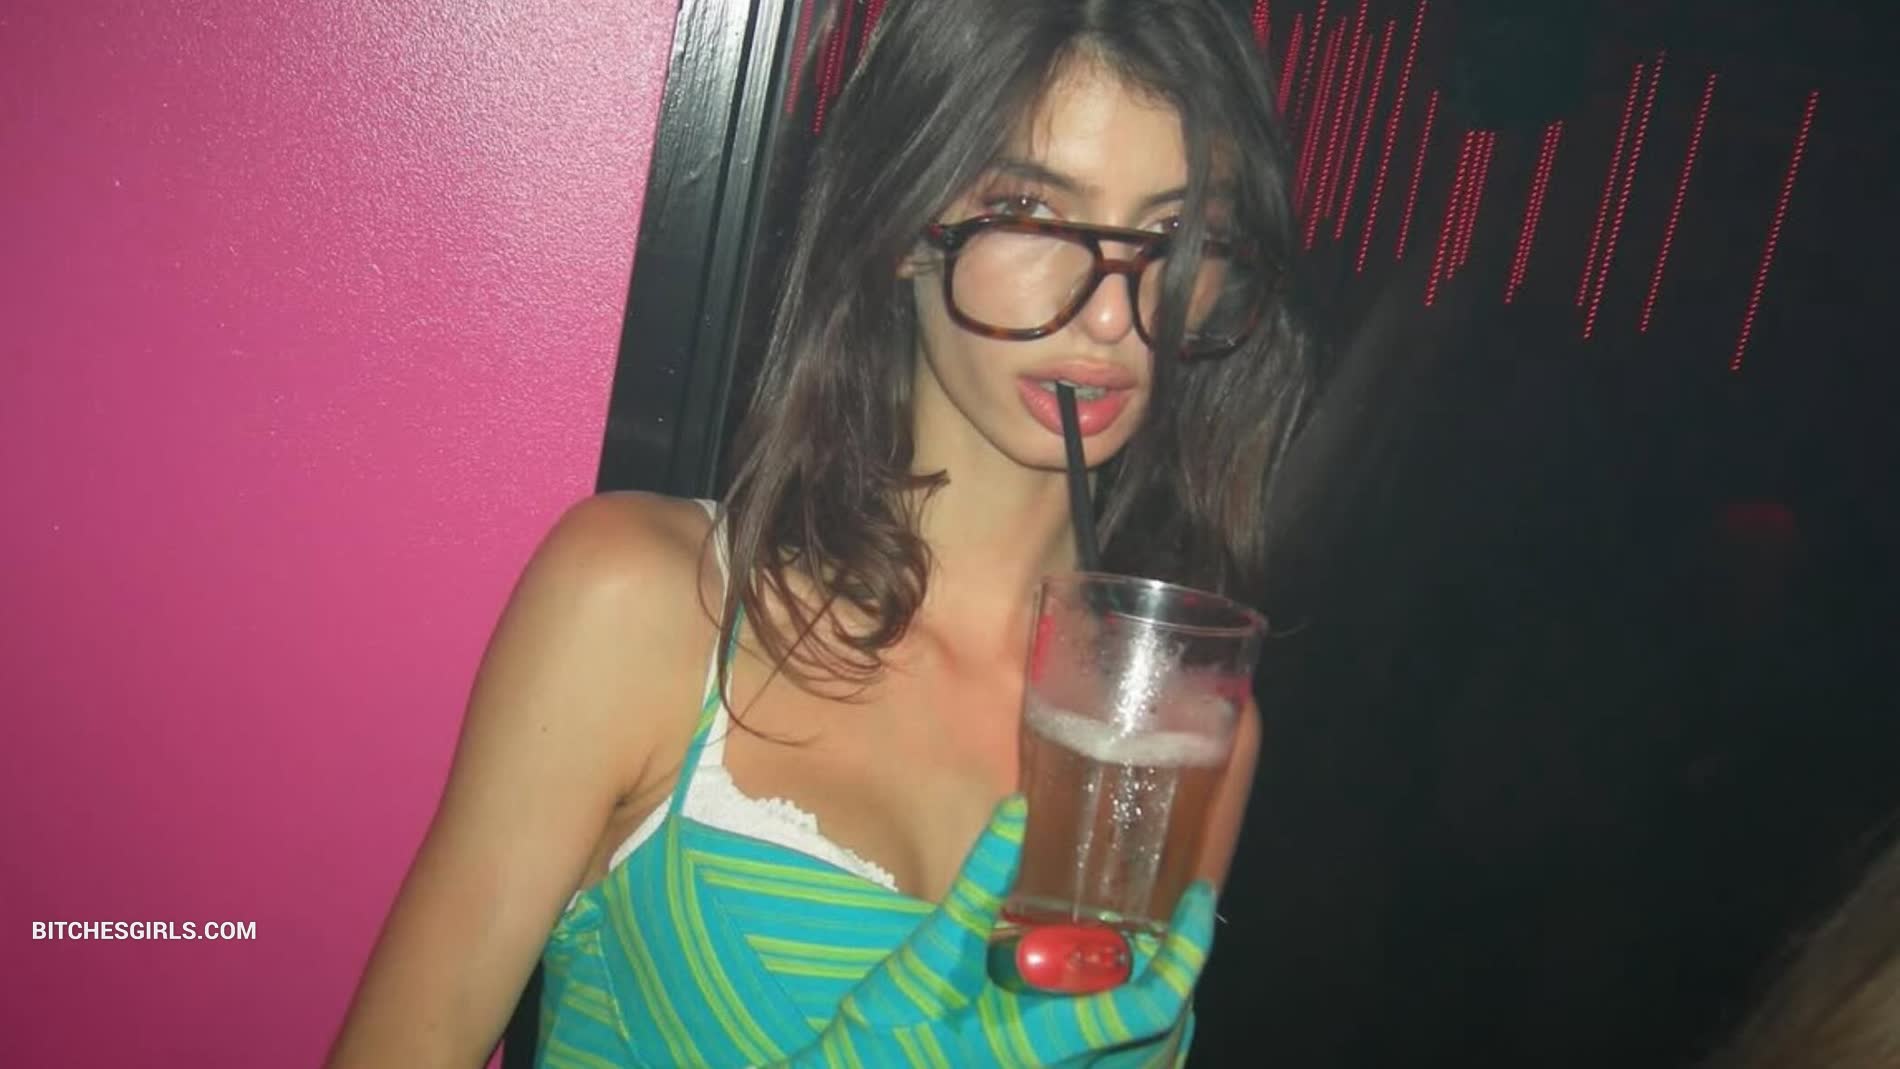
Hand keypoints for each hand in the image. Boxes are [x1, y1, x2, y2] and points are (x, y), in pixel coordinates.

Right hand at [779, 795, 1215, 1067]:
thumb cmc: (888, 1029)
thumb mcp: (932, 951)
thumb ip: (978, 882)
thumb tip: (1016, 811)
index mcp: (1047, 1046)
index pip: (1150, 1006)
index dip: (1188, 951)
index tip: (1196, 899)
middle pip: (1165, 1039)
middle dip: (1181, 979)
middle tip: (1174, 922)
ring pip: (1146, 1065)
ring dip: (1160, 1010)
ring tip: (1150, 955)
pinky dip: (1131, 1039)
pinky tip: (1105, 997)